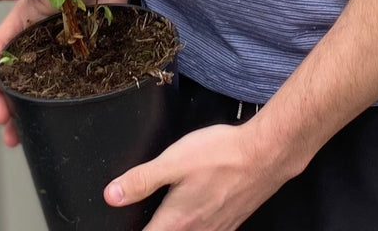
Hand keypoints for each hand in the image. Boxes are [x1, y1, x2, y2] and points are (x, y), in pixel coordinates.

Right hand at [0, 0, 130, 147]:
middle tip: (6, 126)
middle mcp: (37, 40)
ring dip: (27, 112)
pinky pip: (67, 82)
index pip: (0, 52)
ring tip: (22, 137)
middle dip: (6, 103)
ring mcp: (58, 50)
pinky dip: (58, 103)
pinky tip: (57, 120)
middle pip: (15, 77)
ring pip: (38, 86)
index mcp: (22, 23)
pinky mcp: (81, 55)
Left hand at [104, 122, 286, 230]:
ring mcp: (216, 229)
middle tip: (151, 220)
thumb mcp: (173, 161)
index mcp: (176, 221)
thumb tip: (112, 195)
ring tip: (171, 219)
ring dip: (177, 229)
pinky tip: (196, 216)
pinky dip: (196, 228)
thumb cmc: (220, 155)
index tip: (126, 228)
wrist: (265, 154)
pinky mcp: (231, 222)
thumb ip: (141, 180)